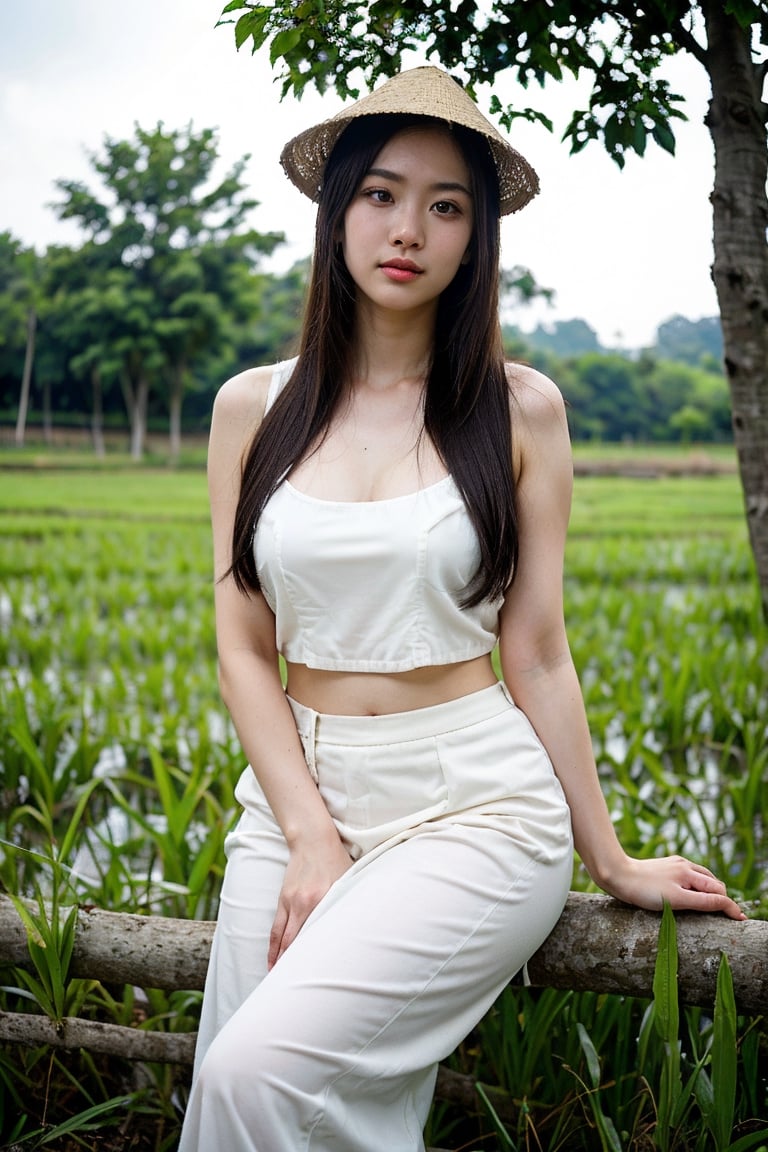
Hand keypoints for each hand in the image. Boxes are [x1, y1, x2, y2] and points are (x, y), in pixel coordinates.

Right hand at [268, 836, 353, 968]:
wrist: (313, 839)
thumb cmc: (335, 860)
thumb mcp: (348, 881)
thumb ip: (349, 902)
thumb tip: (361, 927)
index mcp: (323, 900)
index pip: (317, 936)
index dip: (314, 959)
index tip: (316, 978)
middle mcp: (304, 904)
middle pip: (295, 942)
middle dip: (292, 967)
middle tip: (292, 989)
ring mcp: (290, 902)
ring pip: (281, 938)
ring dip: (278, 960)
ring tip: (276, 981)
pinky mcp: (283, 899)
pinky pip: (276, 927)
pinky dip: (273, 945)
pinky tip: (272, 958)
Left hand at [602, 854, 746, 920]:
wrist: (617, 874)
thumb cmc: (644, 891)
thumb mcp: (677, 900)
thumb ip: (704, 902)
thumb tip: (726, 904)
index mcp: (690, 874)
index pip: (718, 893)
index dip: (730, 907)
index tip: (740, 919)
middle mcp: (685, 866)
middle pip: (713, 884)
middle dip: (721, 898)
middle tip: (725, 915)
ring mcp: (675, 864)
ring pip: (702, 878)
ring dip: (710, 890)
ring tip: (711, 905)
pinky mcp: (665, 865)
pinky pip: (688, 874)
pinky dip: (696, 884)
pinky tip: (689, 892)